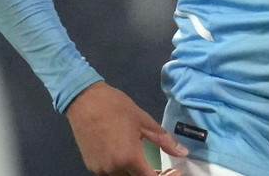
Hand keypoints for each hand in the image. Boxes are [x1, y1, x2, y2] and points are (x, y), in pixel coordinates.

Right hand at [65, 81, 187, 175]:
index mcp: (129, 158)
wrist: (85, 100)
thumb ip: (164, 141)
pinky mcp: (91, 166)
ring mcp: (100, 170)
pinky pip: (110, 173)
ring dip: (132, 171)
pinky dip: (119, 168)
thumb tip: (183, 152)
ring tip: (137, 155)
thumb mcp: (144, 121)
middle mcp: (113, 169)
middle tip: (155, 164)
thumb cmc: (116, 107)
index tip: (172, 170)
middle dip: (147, 173)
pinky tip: (121, 152)